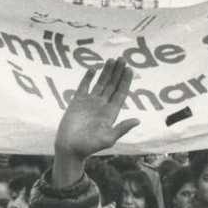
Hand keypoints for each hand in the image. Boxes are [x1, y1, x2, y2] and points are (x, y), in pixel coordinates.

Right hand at [53, 58, 140, 186]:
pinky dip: (88, 78)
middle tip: (123, 59)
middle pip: (112, 85)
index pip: (120, 93)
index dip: (125, 81)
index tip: (130, 69)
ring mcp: (90, 102)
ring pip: (100, 83)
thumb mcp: (108, 138)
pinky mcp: (77, 102)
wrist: (69, 148)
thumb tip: (138, 121)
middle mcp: (102, 105)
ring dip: (106, 72)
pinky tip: (94, 68)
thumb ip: (122, 128)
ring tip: (112, 59)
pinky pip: (84, 86)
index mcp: (111, 113)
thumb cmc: (89, 146)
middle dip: (118, 72)